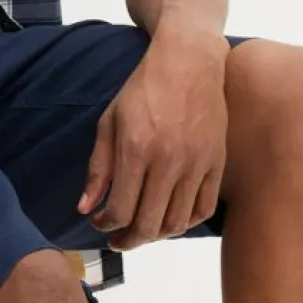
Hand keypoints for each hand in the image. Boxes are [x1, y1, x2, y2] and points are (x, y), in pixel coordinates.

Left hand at [77, 31, 229, 248]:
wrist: (189, 61)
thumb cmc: (143, 89)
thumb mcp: (109, 122)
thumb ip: (98, 168)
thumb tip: (85, 209)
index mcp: (135, 150)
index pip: (119, 211)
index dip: (106, 225)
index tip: (100, 222)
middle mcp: (168, 161)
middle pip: (148, 225)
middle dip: (128, 240)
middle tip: (118, 240)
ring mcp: (196, 164)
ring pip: (176, 224)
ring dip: (156, 236)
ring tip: (143, 230)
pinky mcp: (217, 163)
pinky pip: (203, 210)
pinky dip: (185, 223)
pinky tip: (170, 218)